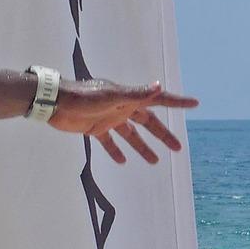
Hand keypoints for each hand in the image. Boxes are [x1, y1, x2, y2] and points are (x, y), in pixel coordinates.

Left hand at [49, 78, 197, 163]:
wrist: (54, 102)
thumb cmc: (82, 96)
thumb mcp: (111, 96)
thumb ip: (135, 94)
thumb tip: (159, 86)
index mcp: (129, 98)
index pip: (158, 100)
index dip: (177, 102)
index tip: (195, 104)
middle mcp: (121, 107)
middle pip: (148, 122)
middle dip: (163, 134)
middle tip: (177, 148)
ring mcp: (108, 118)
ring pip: (130, 135)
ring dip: (142, 147)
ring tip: (155, 162)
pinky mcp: (94, 128)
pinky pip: (108, 142)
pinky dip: (115, 151)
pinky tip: (122, 162)